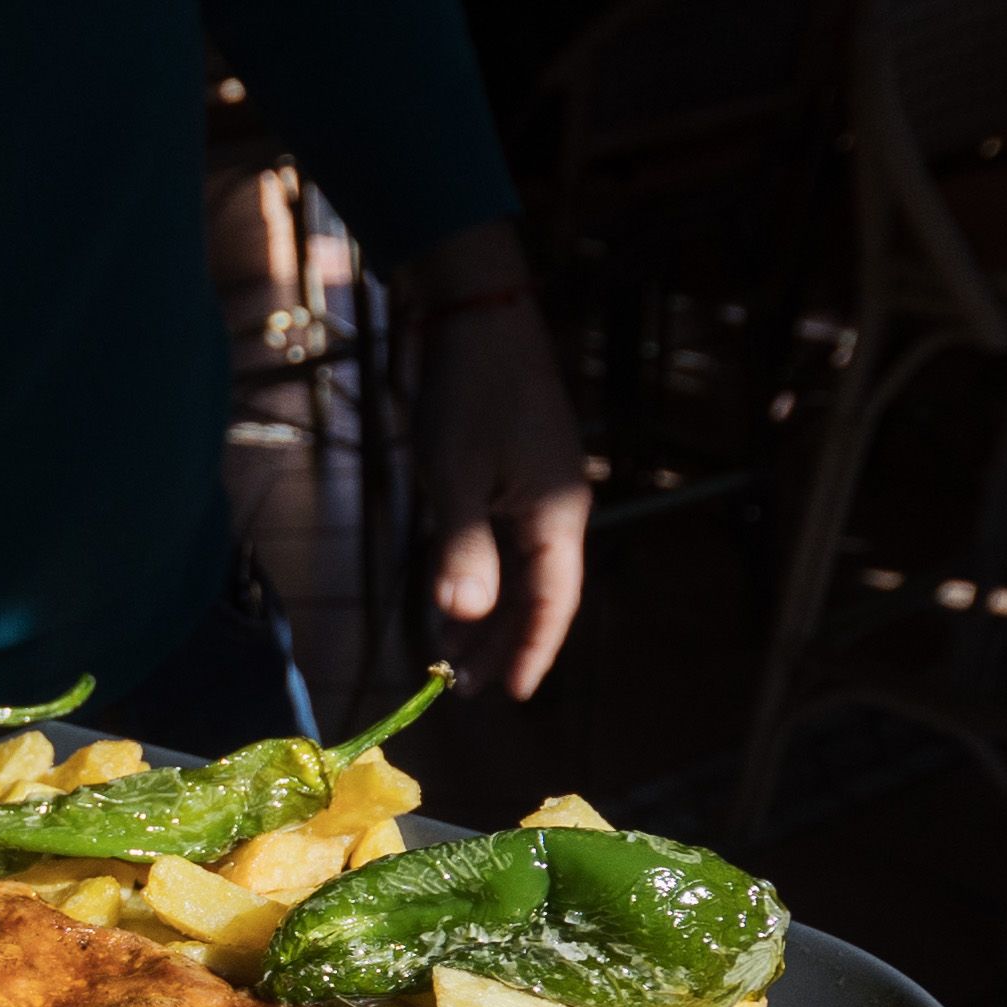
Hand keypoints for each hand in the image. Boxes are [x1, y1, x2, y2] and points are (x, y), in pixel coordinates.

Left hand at [402, 222, 591, 698]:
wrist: (474, 311)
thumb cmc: (468, 389)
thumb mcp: (456, 474)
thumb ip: (462, 549)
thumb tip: (464, 618)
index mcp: (556, 514)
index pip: (552, 603)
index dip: (531, 651)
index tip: (506, 695)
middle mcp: (555, 510)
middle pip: (536, 595)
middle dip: (500, 642)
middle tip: (462, 686)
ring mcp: (535, 492)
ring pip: (516, 572)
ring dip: (485, 613)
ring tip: (449, 655)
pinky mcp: (511, 476)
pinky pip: (501, 543)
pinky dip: (476, 575)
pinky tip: (450, 600)